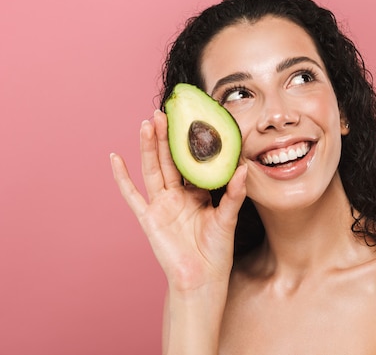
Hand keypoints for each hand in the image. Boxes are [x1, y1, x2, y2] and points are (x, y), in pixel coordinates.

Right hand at [110, 110, 246, 291]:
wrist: (201, 279)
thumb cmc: (216, 251)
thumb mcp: (228, 218)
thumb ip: (234, 194)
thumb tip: (244, 168)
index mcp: (198, 193)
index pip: (193, 161)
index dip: (191, 142)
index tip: (192, 119)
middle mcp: (178, 195)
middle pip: (170, 159)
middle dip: (167, 136)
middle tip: (166, 112)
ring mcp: (161, 205)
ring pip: (153, 169)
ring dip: (148, 147)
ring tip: (147, 123)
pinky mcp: (148, 217)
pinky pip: (132, 195)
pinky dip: (122, 177)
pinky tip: (115, 158)